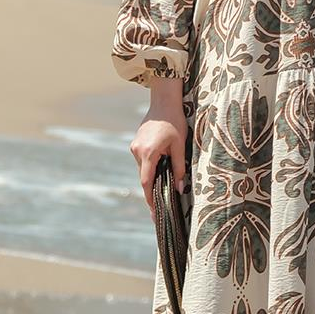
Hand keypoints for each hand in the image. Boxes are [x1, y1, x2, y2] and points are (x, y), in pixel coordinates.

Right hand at [130, 77, 188, 209]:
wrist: (163, 101)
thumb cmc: (174, 122)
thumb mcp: (179, 146)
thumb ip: (179, 168)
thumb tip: (180, 189)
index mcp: (148, 152)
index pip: (146, 182)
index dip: (150, 198)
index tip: (154, 212)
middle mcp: (137, 151)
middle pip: (144, 177)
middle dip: (152, 191)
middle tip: (161, 209)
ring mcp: (134, 147)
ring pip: (143, 169)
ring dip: (152, 179)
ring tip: (163, 191)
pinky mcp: (136, 144)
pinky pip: (142, 162)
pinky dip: (150, 169)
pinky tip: (160, 172)